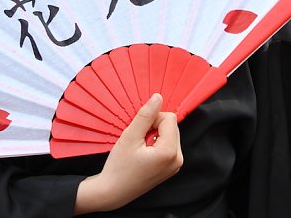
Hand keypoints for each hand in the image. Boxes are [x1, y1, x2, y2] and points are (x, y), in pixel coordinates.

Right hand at [75, 94, 182, 212]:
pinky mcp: (171, 167)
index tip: (139, 132)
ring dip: (155, 135)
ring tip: (140, 148)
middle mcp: (177, 159)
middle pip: (171, 125)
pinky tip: (143, 154)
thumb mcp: (130, 136)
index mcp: (170, 152)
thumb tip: (158, 97)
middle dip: (154, 127)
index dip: (152, 119)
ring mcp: (175, 165)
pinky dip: (156, 143)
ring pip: (169, 134)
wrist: (113, 192)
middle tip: (138, 141)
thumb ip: (146, 115)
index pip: (169, 118)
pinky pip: (168, 144)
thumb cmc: (119, 167)